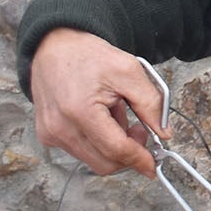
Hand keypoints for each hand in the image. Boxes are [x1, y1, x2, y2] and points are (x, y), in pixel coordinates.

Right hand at [31, 28, 166, 176]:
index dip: (140, 159)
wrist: (54, 46)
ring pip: (94, 160)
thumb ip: (151, 104)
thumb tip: (164, 133)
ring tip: (115, 114)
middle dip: (128, 153)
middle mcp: (60, 127)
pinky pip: (80, 151)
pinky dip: (97, 141)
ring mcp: (50, 134)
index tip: (154, 164)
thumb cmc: (88, 56)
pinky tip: (99, 117)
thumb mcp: (129, 71)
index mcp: (79, 110)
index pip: (116, 150)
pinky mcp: (47, 135)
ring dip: (112, 146)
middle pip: (105, 163)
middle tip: (139, 130)